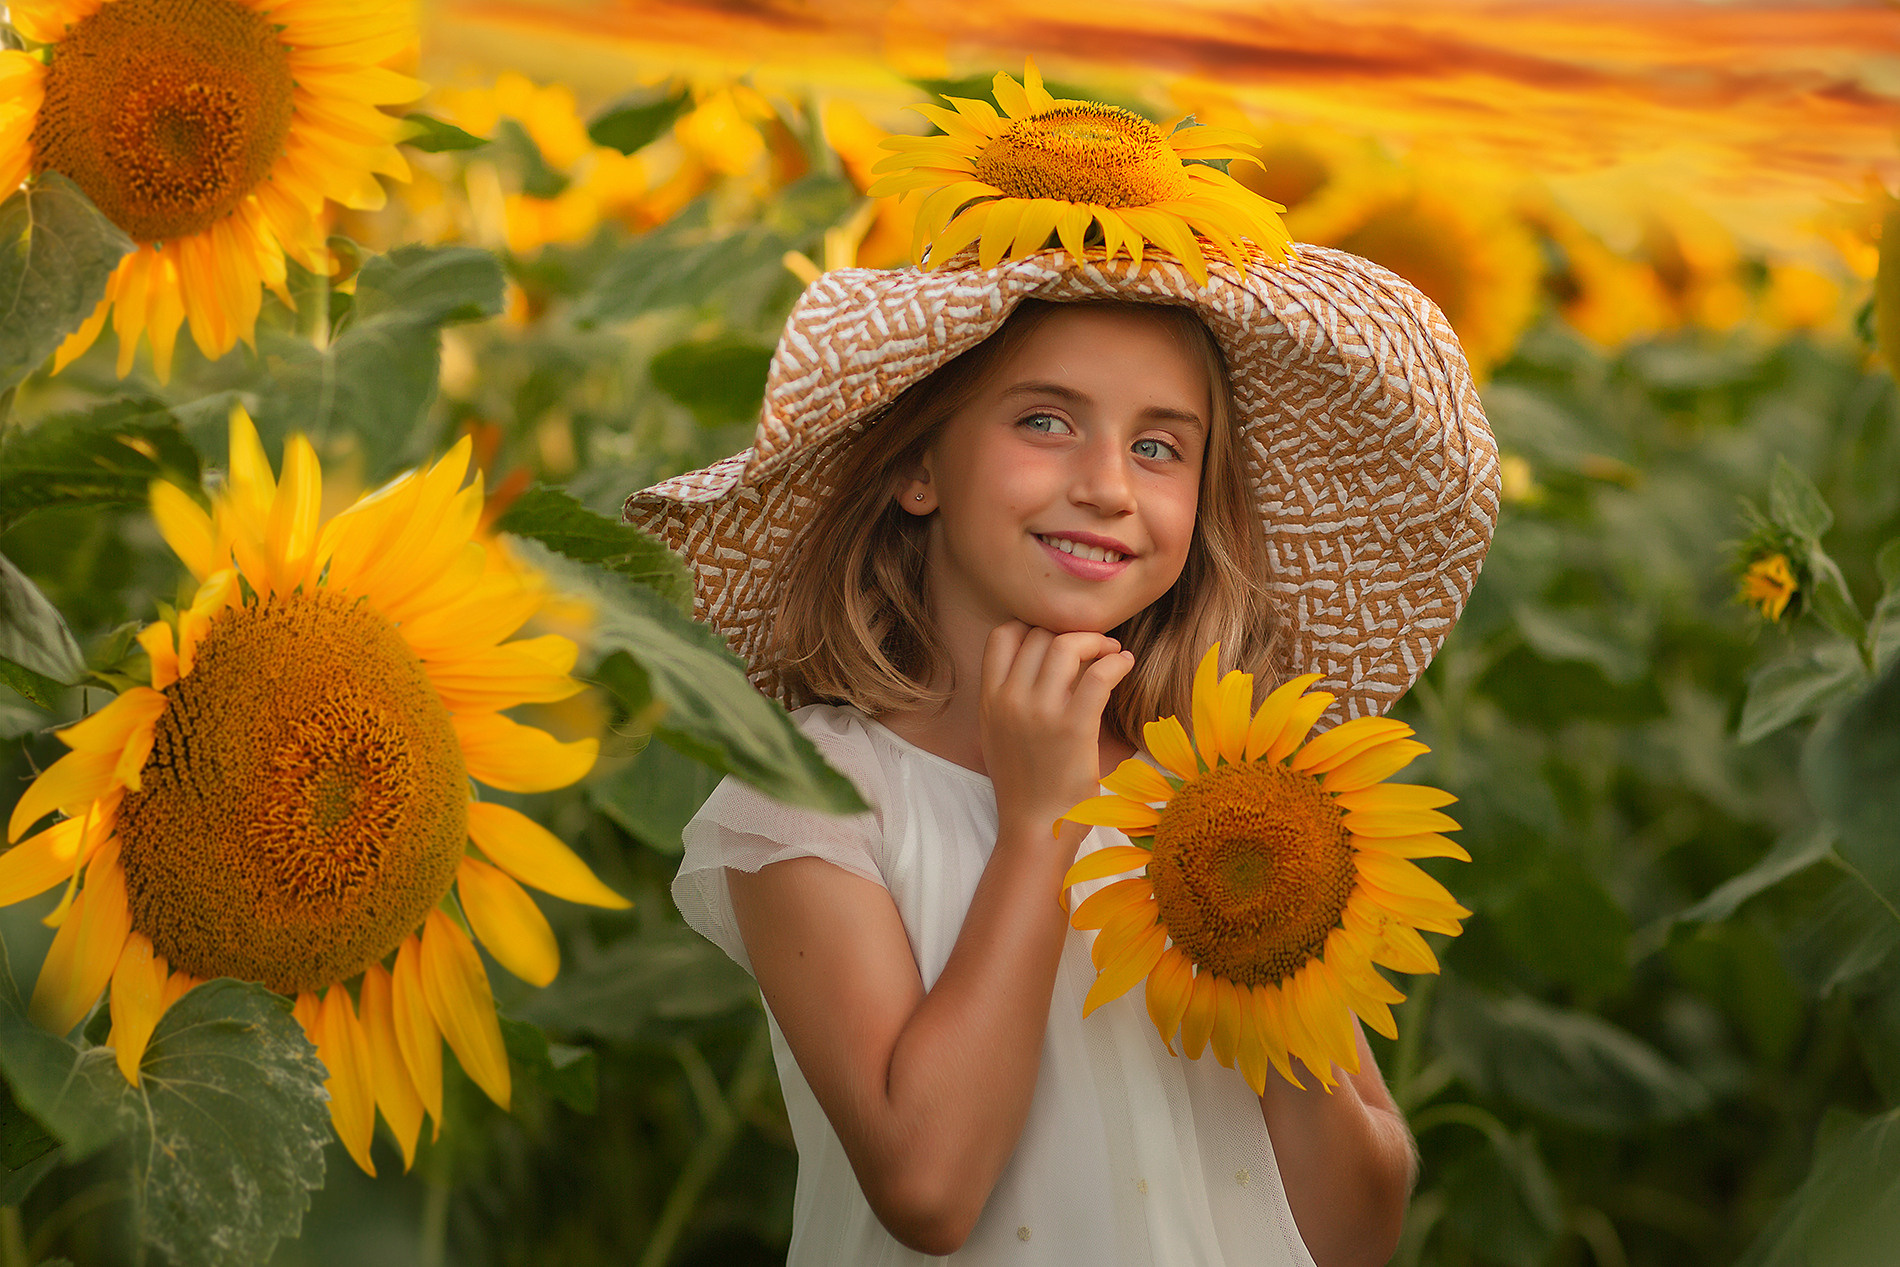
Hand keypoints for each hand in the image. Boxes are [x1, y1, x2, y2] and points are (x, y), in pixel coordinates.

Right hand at [979, 622, 1134, 842]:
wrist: (1034, 829)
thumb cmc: (1024, 784)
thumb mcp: (999, 734)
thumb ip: (1008, 697)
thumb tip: (1039, 661)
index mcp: (989, 700)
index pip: (1003, 634)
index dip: (1033, 627)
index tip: (1057, 639)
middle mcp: (1010, 700)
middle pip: (1040, 635)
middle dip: (1072, 633)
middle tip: (1095, 646)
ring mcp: (1040, 713)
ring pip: (1067, 645)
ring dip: (1096, 641)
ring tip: (1112, 652)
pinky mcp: (1074, 728)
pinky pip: (1099, 675)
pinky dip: (1116, 662)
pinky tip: (1125, 664)